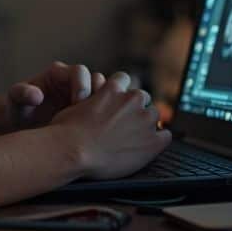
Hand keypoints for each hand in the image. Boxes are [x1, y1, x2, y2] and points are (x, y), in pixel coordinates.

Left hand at [6, 61, 107, 129]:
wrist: (22, 131)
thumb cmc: (18, 112)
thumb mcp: (14, 102)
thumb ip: (21, 93)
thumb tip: (36, 95)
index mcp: (57, 75)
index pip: (79, 72)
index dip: (82, 86)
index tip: (77, 104)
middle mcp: (74, 83)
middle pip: (98, 81)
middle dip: (98, 97)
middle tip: (91, 117)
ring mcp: (84, 97)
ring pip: (107, 96)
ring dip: (105, 109)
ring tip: (95, 128)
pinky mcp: (90, 114)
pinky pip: (105, 113)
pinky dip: (105, 122)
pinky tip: (97, 136)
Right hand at [50, 70, 172, 179]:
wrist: (74, 151)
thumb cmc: (66, 131)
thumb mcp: (73, 105)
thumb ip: (88, 99)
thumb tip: (89, 101)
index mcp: (113, 88)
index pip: (124, 79)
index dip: (120, 91)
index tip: (117, 101)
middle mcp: (132, 100)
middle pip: (143, 97)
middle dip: (135, 108)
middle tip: (124, 123)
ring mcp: (144, 120)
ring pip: (154, 115)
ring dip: (146, 123)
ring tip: (133, 138)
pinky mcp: (152, 141)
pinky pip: (165, 136)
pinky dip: (158, 140)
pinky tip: (147, 147)